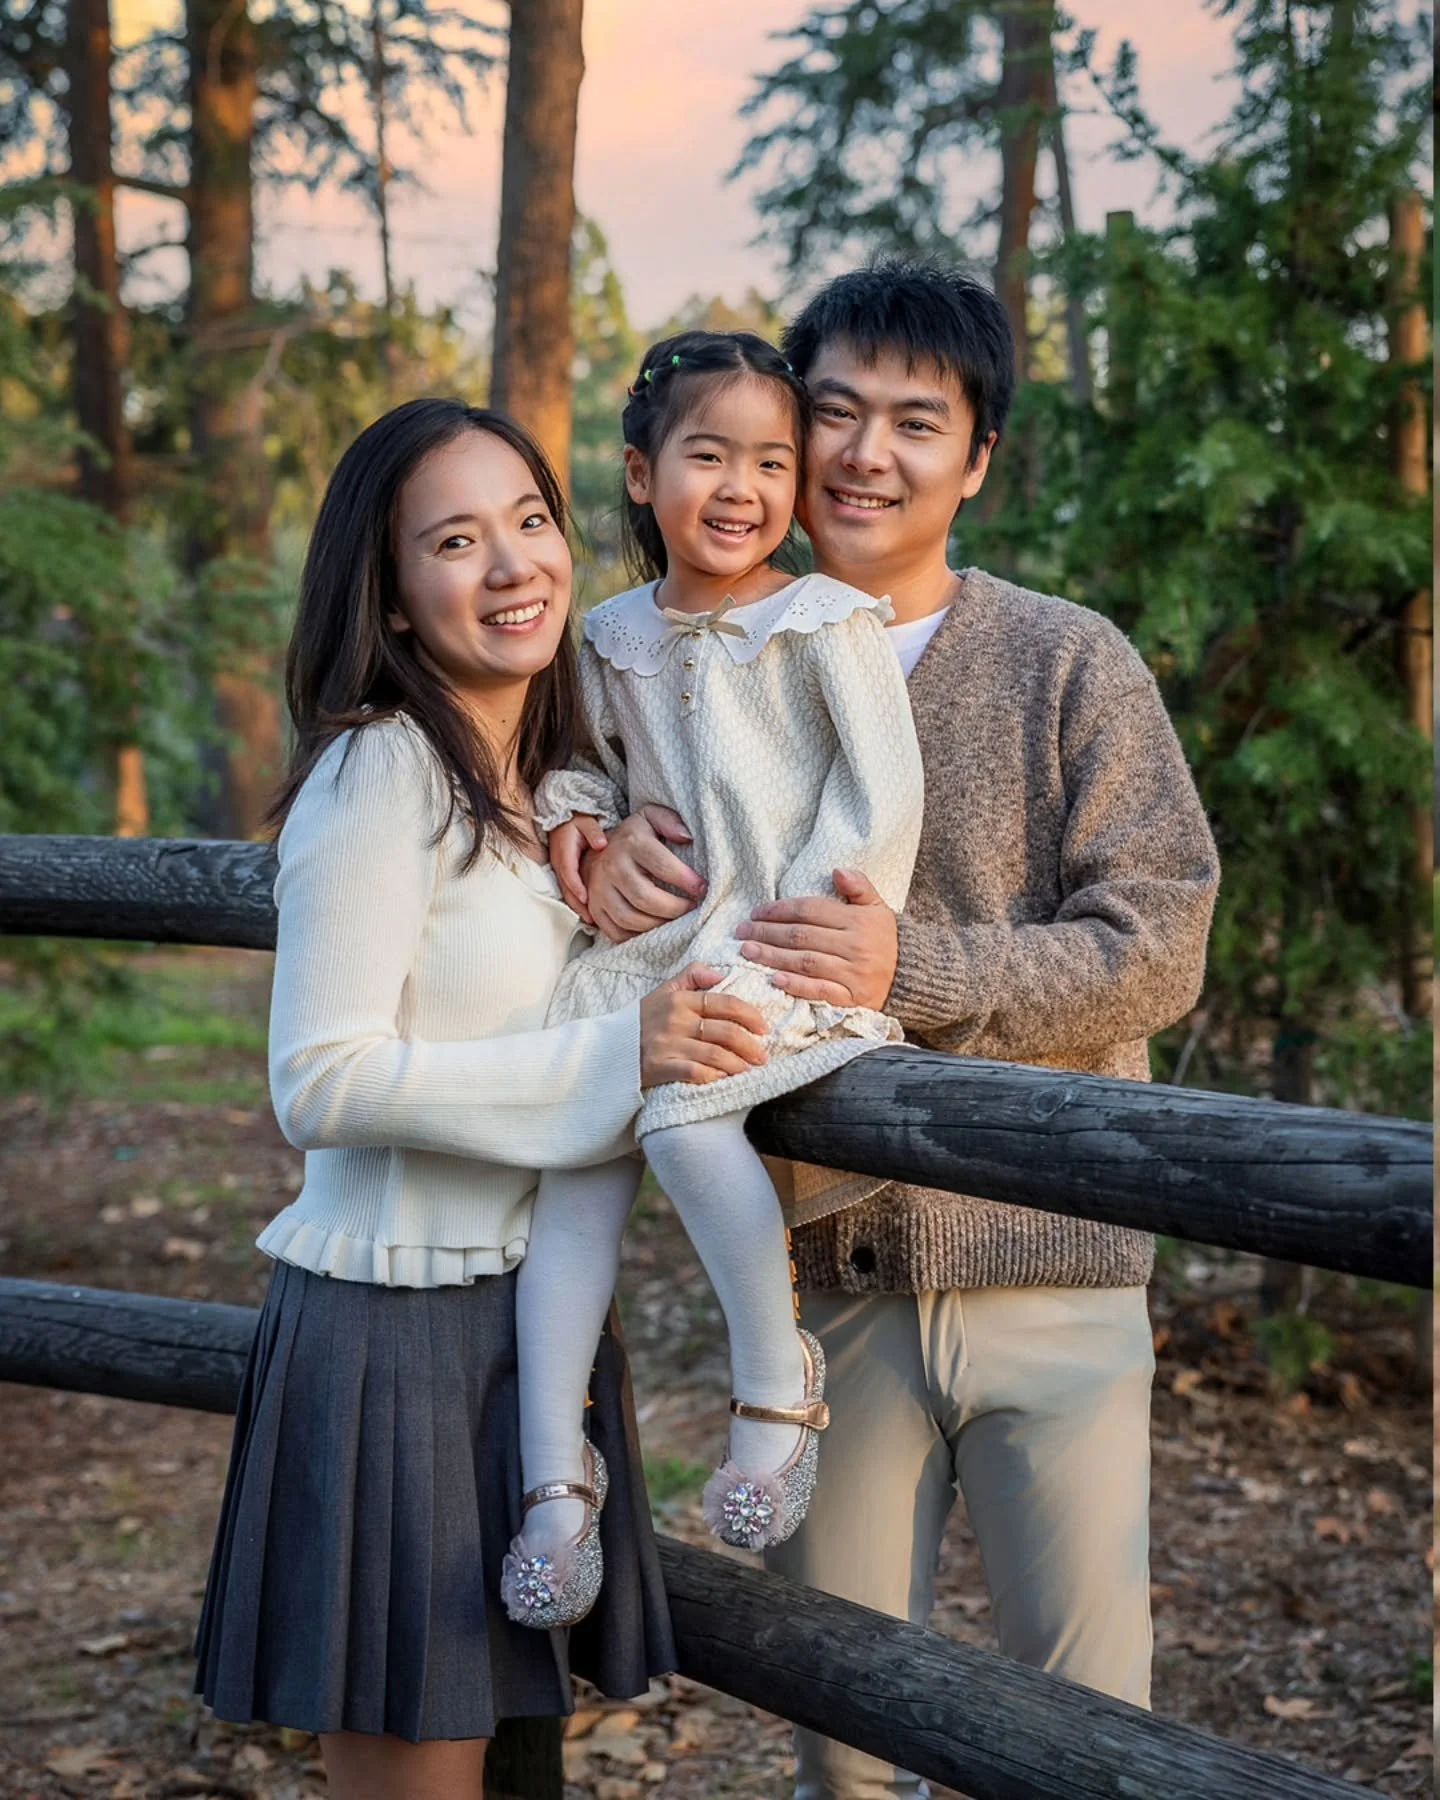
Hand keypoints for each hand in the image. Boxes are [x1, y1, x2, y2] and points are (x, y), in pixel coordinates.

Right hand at [549, 815, 608, 922]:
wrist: (563, 820)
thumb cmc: (576, 821)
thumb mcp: (586, 822)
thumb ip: (594, 832)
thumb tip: (601, 844)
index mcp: (564, 852)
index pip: (569, 872)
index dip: (576, 886)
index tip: (586, 897)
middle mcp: (559, 864)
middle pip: (566, 889)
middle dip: (578, 904)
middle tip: (591, 918)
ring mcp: (560, 870)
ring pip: (566, 892)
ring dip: (577, 907)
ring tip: (591, 919)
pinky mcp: (563, 874)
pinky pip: (568, 890)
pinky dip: (576, 902)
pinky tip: (588, 911)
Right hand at [586, 804, 705, 943]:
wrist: (594, 848)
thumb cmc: (634, 836)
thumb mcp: (651, 818)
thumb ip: (670, 821)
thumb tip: (686, 837)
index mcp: (631, 842)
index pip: (663, 866)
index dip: (687, 881)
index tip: (703, 889)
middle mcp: (612, 866)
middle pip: (646, 898)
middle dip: (676, 909)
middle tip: (692, 909)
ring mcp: (600, 890)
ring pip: (631, 919)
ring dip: (660, 925)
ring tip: (676, 920)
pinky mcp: (595, 908)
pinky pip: (617, 932)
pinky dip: (640, 937)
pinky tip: (656, 929)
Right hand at [639, 963, 769, 1087]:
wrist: (607, 1050)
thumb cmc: (640, 1022)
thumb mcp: (662, 992)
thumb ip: (690, 976)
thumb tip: (720, 974)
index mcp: (679, 999)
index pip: (724, 1003)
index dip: (750, 1015)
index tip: (764, 1027)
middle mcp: (675, 1020)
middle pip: (725, 1031)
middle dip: (750, 1045)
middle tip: (762, 1056)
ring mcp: (667, 1044)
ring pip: (714, 1054)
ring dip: (737, 1064)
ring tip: (748, 1069)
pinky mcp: (659, 1067)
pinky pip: (694, 1072)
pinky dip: (713, 1076)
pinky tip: (723, 1079)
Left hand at [737, 868, 898, 1010]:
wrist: (912, 976)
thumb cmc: (885, 938)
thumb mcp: (877, 907)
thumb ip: (859, 886)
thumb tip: (838, 870)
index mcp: (858, 920)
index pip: (810, 911)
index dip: (779, 910)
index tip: (757, 912)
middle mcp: (854, 946)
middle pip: (801, 936)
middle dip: (767, 933)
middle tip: (742, 932)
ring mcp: (852, 973)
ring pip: (805, 962)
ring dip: (772, 957)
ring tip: (747, 953)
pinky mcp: (851, 998)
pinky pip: (820, 991)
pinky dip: (796, 985)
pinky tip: (774, 979)